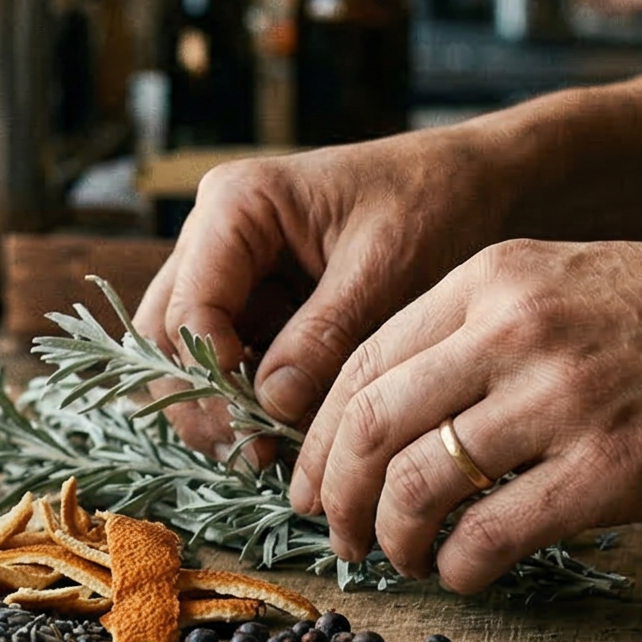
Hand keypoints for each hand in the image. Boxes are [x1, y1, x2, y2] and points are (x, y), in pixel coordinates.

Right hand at [133, 129, 515, 450]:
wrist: (474, 184)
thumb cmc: (433, 205)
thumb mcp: (384, 270)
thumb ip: (323, 335)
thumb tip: (270, 405)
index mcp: (236, 205)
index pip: (189, 307)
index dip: (210, 376)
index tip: (255, 428)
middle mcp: (214, 233)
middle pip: (167, 334)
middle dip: (202, 400)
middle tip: (251, 457)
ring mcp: (229, 268)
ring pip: (187, 353)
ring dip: (219, 406)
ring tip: (267, 455)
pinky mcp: (254, 299)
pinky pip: (230, 358)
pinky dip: (247, 399)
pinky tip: (284, 434)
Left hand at [290, 236, 641, 591]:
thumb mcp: (577, 284)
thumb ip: (492, 330)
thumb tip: (412, 409)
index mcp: (495, 278)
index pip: (362, 359)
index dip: (320, 432)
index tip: (311, 477)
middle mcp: (511, 330)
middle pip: (366, 424)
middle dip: (332, 492)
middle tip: (335, 534)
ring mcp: (558, 400)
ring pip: (412, 482)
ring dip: (390, 536)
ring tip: (401, 559)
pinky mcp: (607, 471)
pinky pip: (488, 534)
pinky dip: (459, 566)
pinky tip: (465, 575)